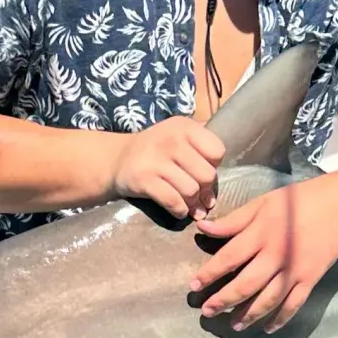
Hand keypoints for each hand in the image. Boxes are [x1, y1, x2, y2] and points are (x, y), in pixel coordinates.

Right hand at [108, 115, 224, 220]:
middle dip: (206, 191)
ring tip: (193, 208)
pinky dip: (180, 211)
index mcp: (184, 126)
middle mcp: (171, 139)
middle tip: (202, 198)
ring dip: (194, 205)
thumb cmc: (157, 151)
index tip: (203, 173)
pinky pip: (173, 201)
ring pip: (191, 190)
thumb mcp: (179, 137)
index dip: (214, 167)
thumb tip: (219, 180)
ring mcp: (155, 159)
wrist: (118, 160)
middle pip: (206, 175)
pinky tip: (179, 211)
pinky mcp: (143, 179)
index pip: (217, 152)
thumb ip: (202, 148)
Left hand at [189, 178, 337, 330]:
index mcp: (262, 233)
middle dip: (224, 300)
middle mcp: (277, 255)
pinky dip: (281, 318)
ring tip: (233, 324)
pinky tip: (268, 327)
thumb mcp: (263, 203)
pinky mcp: (311, 279)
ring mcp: (296, 270)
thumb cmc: (298, 200)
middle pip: (245, 284)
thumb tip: (203, 229)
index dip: (209, 274)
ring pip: (268, 299)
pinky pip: (294, 304)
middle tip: (207, 311)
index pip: (229, 257)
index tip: (193, 286)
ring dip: (249, 315)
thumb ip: (233, 220)